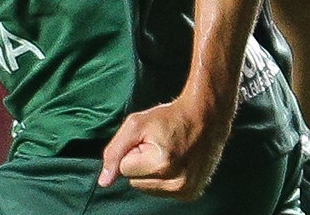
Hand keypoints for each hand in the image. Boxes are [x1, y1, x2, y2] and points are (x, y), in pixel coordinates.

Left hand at [97, 96, 222, 200]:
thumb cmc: (170, 117)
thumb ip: (115, 152)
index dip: (133, 151)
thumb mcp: (136, 125)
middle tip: (159, 145)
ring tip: (168, 153)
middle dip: (142, 163)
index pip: (124, 169)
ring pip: (147, 188)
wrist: (206, 117)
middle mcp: (176, 183)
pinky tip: (176, 163)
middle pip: (135, 182)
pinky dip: (164, 179)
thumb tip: (104, 182)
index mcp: (161, 164)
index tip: (150, 140)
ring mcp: (186, 191)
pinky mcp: (191, 194)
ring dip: (152, 172)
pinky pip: (162, 192)